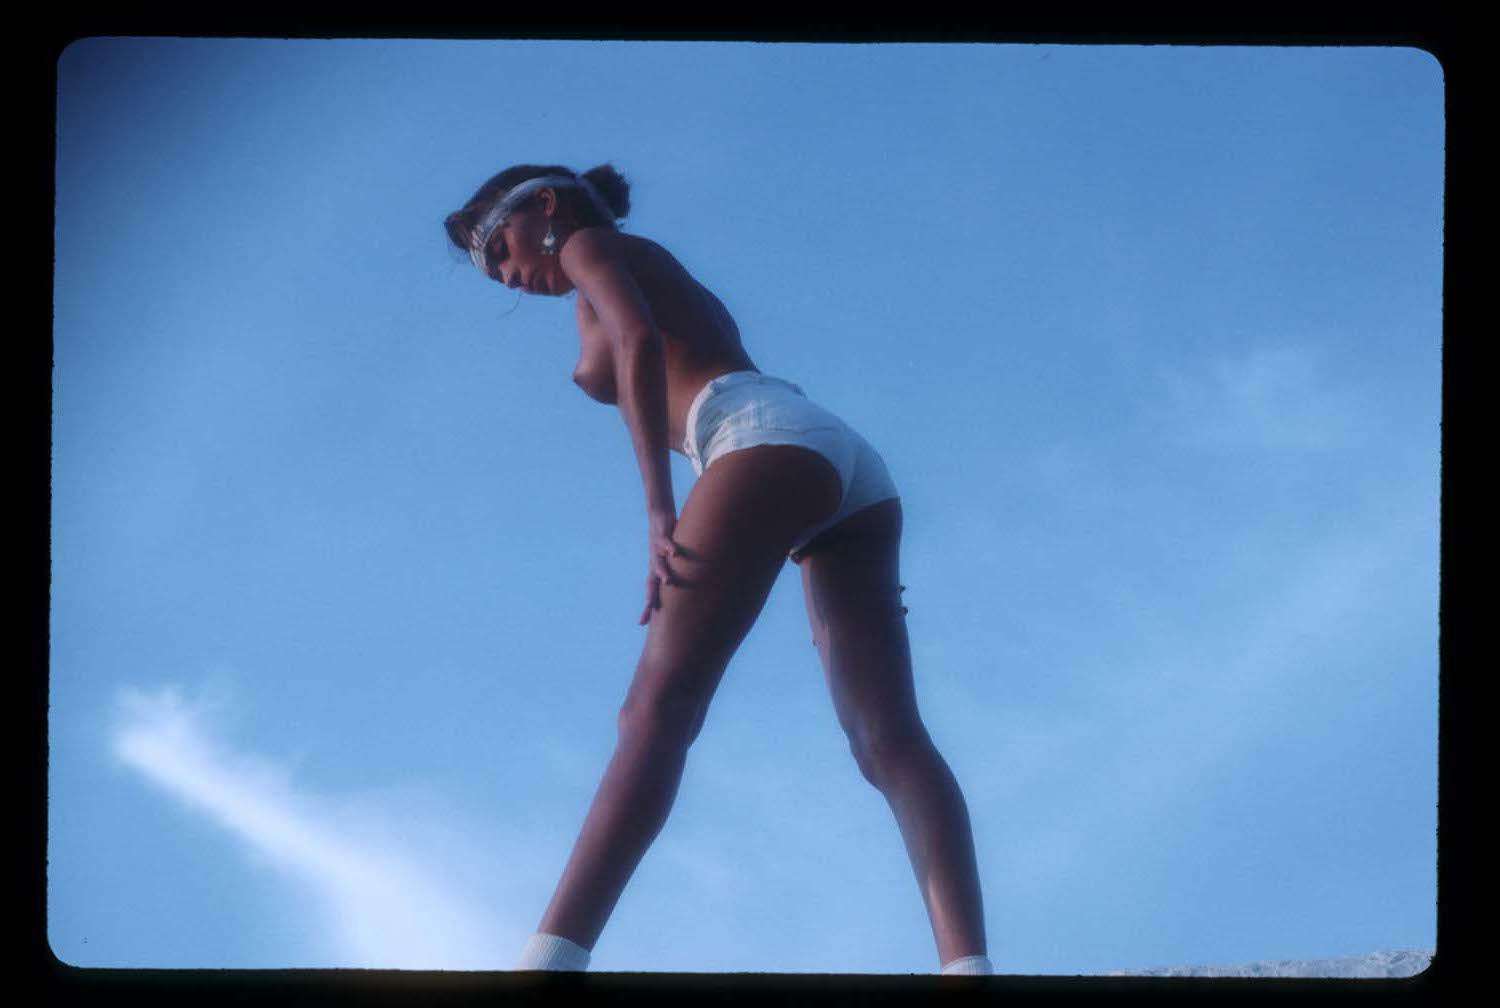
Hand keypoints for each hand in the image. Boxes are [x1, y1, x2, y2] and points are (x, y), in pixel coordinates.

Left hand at [640, 509, 682, 625]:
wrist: (659, 515)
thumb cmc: (668, 540)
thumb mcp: (672, 559)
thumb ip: (679, 572)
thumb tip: (690, 589)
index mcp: (656, 570)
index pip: (651, 592)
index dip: (647, 606)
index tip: (641, 623)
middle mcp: (654, 562)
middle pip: (651, 583)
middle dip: (650, 596)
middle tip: (649, 609)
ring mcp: (657, 549)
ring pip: (658, 563)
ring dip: (662, 572)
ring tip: (668, 581)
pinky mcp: (662, 536)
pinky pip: (666, 543)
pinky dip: (670, 548)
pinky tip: (674, 553)